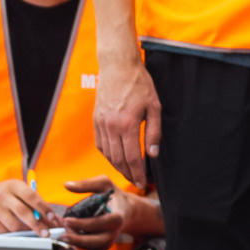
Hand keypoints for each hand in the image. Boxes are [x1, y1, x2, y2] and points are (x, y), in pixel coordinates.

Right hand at [0, 178, 50, 234]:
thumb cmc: (5, 195)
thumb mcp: (17, 190)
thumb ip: (32, 202)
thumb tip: (49, 219)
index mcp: (13, 185)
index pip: (31, 196)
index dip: (43, 208)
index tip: (52, 217)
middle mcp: (2, 195)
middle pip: (23, 213)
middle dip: (37, 225)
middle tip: (46, 233)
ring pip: (14, 225)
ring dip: (27, 231)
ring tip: (34, 232)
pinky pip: (6, 232)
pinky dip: (14, 234)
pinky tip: (18, 231)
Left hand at [52, 176, 149, 249]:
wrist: (126, 210)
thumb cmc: (113, 195)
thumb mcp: (104, 183)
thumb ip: (86, 184)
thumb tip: (66, 185)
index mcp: (117, 217)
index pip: (100, 223)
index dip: (82, 224)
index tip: (67, 220)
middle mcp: (115, 231)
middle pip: (97, 242)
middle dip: (78, 240)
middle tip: (61, 235)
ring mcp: (110, 240)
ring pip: (93, 247)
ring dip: (76, 243)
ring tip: (62, 235)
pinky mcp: (105, 245)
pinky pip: (91, 248)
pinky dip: (79, 244)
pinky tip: (69, 236)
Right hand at [93, 60, 160, 187]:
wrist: (118, 67)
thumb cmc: (139, 84)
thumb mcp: (154, 107)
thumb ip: (153, 132)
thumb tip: (152, 154)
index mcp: (128, 124)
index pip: (132, 158)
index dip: (138, 174)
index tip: (142, 183)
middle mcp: (112, 126)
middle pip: (118, 160)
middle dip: (128, 174)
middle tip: (136, 182)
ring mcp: (101, 123)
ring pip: (108, 154)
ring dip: (117, 167)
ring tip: (128, 173)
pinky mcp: (96, 120)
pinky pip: (100, 144)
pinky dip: (107, 154)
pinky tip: (116, 157)